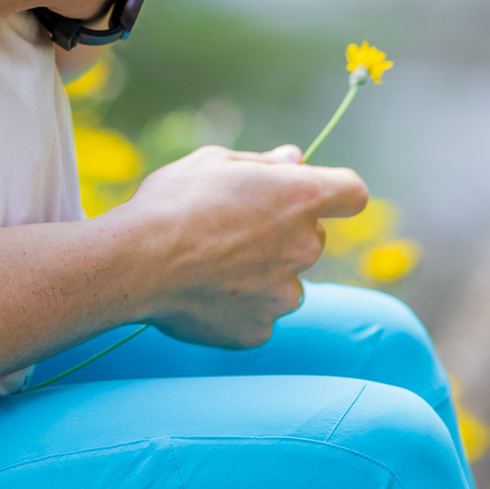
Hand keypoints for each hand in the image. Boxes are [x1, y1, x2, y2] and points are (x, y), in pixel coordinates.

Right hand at [127, 144, 367, 348]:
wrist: (136, 262)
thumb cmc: (172, 202)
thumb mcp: (213, 162)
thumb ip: (264, 163)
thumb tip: (294, 159)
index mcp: (301, 197)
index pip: (352, 193)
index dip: (335, 191)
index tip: (311, 193)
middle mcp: (304, 248)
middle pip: (311, 239)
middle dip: (283, 232)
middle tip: (232, 227)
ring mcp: (284, 294)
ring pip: (286, 280)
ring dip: (263, 273)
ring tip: (212, 265)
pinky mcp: (260, 329)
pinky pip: (259, 314)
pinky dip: (239, 305)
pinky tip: (204, 292)